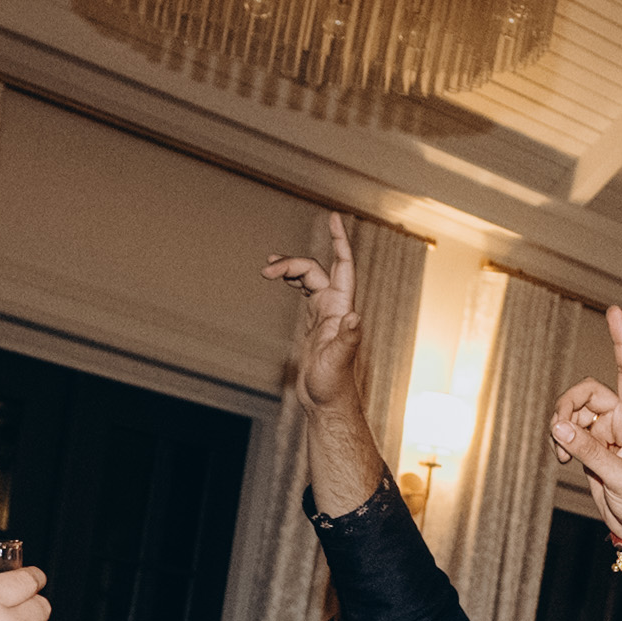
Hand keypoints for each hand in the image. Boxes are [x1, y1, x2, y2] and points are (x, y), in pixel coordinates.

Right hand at [259, 212, 373, 417]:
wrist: (326, 403)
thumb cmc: (332, 386)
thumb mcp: (337, 362)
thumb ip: (347, 340)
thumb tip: (356, 317)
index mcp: (342, 310)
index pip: (344, 266)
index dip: (340, 241)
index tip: (334, 217)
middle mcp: (337, 308)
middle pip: (315, 270)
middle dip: (292, 263)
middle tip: (265, 270)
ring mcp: (326, 315)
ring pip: (308, 279)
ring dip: (289, 270)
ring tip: (266, 270)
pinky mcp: (316, 324)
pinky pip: (305, 292)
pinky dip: (292, 282)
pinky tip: (280, 280)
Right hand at [548, 307, 621, 545]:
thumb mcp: (617, 475)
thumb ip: (587, 450)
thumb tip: (557, 425)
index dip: (621, 340)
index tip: (614, 311)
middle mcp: (621, 420)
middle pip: (586, 391)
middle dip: (568, 406)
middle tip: (559, 430)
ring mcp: (604, 432)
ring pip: (573, 411)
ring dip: (561, 427)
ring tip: (561, 453)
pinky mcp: (590, 447)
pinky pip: (567, 430)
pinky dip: (559, 440)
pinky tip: (561, 458)